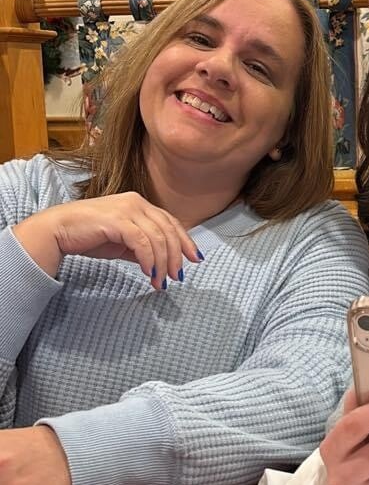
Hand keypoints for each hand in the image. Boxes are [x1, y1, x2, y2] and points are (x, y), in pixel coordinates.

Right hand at [13, 193, 202, 289]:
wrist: (57, 230)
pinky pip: (141, 242)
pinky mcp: (116, 220)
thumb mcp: (121, 243)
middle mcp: (136, 202)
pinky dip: (148, 259)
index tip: (194, 260)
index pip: (171, 222)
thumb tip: (158, 262)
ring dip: (162, 262)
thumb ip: (140, 247)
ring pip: (158, 237)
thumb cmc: (87, 235)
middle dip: (176, 256)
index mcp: (139, 204)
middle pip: (169, 230)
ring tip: (161, 282)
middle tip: (177, 277)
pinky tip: (149, 273)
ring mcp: (127, 209)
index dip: (185, 241)